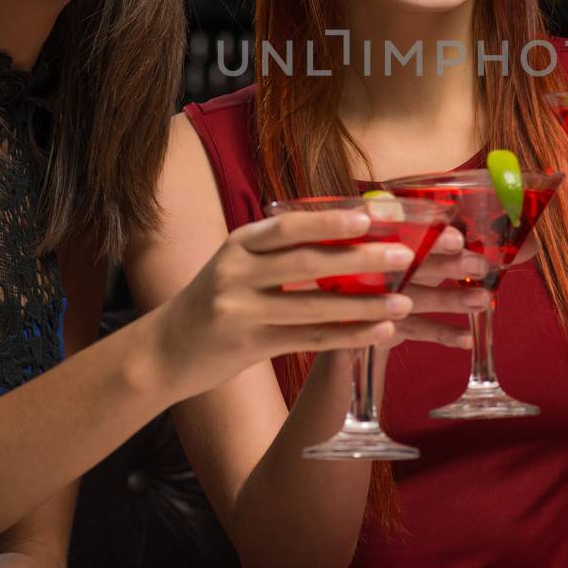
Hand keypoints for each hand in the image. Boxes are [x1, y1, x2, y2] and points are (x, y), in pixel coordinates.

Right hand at [154, 210, 416, 393]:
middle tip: (403, 256)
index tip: (370, 216)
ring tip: (403, 301)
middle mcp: (235, 273)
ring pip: (313, 307)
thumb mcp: (238, 265)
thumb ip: (280, 252)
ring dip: (364, 305)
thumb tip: (350, 236)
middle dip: (360, 258)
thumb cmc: (216, 301)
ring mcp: (240, 312)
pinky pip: (308, 341)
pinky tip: (379, 332)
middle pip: (306, 263)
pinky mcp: (248, 347)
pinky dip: (348, 336)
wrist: (164, 351)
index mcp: (238, 244)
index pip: (288, 227)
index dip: (329, 221)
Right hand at [375, 227, 487, 351]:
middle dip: (446, 265)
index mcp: (378, 237)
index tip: (457, 240)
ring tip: (482, 299)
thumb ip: (422, 231)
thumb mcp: (400, 239)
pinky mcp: (382, 328)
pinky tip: (467, 338)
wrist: (355, 303)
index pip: (404, 233)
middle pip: (411, 265)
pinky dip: (443, 333)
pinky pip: (417, 330)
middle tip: (478, 265)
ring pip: (418, 300)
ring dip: (451, 300)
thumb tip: (463, 229)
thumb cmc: (390, 259)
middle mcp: (374, 268)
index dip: (430, 237)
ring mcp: (376, 301)